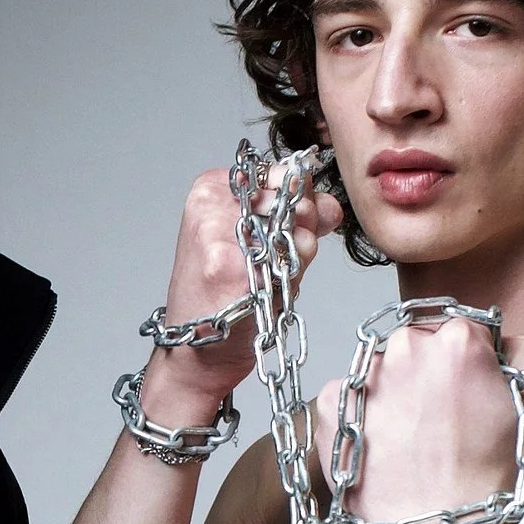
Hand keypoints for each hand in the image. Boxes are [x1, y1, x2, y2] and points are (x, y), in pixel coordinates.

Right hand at [138, 163, 342, 435]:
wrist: (192, 352)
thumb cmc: (218, 298)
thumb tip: (330, 204)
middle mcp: (212, 206)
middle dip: (303, 227)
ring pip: (297, 229)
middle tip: (280, 258)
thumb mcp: (248, 243)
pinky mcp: (234, 269)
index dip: (302, 198)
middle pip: (292, 198)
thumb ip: (291, 216)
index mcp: (210, 188)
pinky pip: (292, 261)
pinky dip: (292, 280)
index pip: (280, 171)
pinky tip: (268, 292)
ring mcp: (221, 237)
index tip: (296, 223)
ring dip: (298, 258)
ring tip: (267, 278)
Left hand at [314, 314, 523, 523]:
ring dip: (392, 392)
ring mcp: (363, 376)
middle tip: (438, 421)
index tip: (467, 394)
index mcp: (458, 339)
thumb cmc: (486, 478)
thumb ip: (521, 355)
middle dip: (428, 373)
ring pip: (381, 370)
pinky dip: (361, 416)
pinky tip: (383, 446)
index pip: (463, 331)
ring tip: (409, 440)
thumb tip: (500, 339)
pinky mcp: (328, 405)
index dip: (468, 364)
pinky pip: (347, 398)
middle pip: (418, 344)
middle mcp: (405, 346)